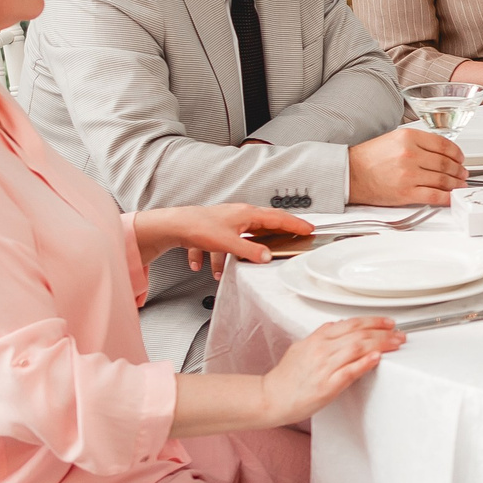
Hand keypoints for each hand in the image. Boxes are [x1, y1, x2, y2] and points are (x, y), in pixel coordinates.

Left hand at [131, 204, 308, 273]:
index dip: (295, 224)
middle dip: (276, 235)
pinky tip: (206, 267)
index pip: (278, 218)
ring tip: (230, 268)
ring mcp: (226, 221)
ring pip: (240, 238)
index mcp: (247, 214)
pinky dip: (215, 257)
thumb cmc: (198, 228)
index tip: (309, 228)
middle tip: (291, 240)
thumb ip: (251, 251)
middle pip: (263, 225)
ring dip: (236, 255)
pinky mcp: (213, 229)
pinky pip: (220, 245)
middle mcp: (238, 214)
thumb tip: (267, 257)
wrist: (173, 225)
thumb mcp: (229, 243)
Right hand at [257, 318, 403, 424]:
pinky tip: (377, 358)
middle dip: (383, 331)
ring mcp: (324, 367)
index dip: (372, 320)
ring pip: (357, 348)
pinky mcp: (326, 386)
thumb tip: (336, 328)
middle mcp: (321, 350)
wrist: (270, 398)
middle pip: (358, 334)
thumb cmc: (286, 378)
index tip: (387, 322)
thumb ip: (319, 338)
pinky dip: (365, 363)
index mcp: (316, 340)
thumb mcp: (300, 349)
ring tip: (396, 343)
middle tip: (399, 333)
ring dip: (381, 344)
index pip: (350, 323)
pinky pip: (349, 371)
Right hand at [348, 127, 465, 205]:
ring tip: (460, 185)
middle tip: (463, 173)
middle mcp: (410, 154)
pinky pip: (434, 195)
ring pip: (443, 180)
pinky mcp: (406, 193)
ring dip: (456, 184)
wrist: (350, 174)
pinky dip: (447, 197)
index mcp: (409, 137)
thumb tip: (440, 152)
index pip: (443, 144)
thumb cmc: (369, 158)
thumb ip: (417, 143)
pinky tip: (452, 197)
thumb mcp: (394, 139)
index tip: (460, 158)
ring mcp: (409, 174)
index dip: (457, 153)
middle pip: (446, 163)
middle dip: (459, 170)